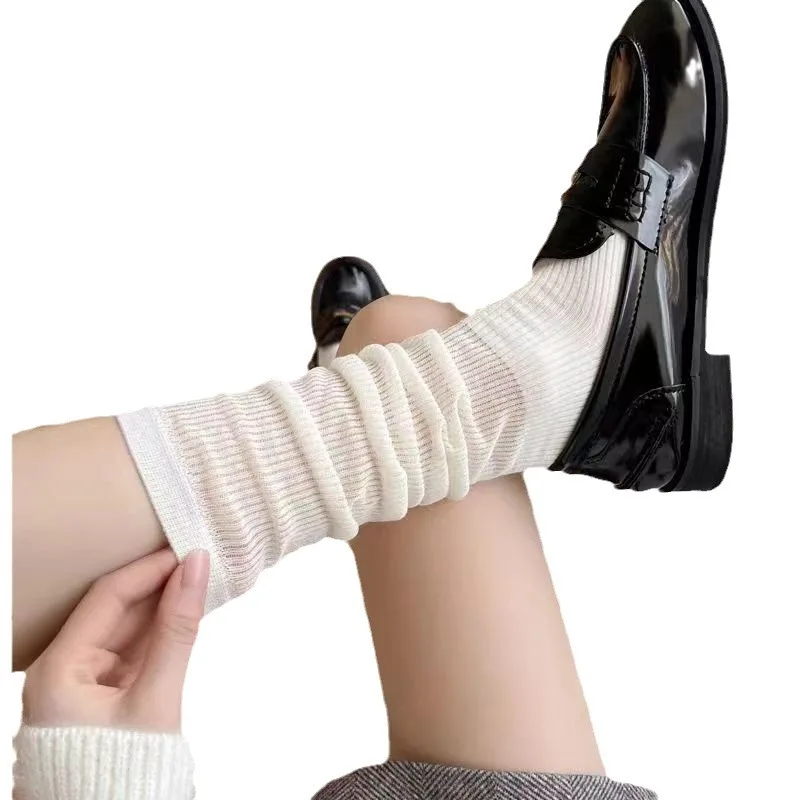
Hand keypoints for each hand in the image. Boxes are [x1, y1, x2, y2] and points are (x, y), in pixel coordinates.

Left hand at [22, 548, 209, 732]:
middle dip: (159, 586)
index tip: (188, 551)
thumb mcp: (156, 698)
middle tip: (200, 562)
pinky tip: (185, 616)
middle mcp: (63, 674)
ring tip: (199, 582)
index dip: (149, 569)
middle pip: (115, 611)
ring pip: (127, 632)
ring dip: (163, 609)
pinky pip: (133, 655)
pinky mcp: (103, 701)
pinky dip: (160, 636)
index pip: (107, 597)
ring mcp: (83, 688)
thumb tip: (196, 568)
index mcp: (58, 672)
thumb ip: (178, 630)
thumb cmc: (120, 776)